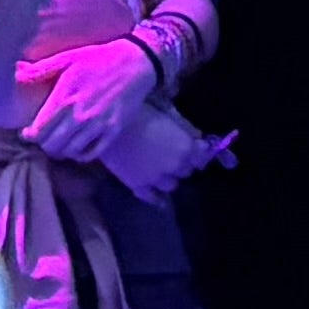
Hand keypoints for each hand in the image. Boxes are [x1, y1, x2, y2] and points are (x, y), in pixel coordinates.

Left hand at [22, 32, 163, 158]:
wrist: (135, 62)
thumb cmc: (98, 59)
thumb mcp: (67, 58)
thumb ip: (39, 69)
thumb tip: (16, 72)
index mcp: (64, 98)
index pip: (39, 131)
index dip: (30, 136)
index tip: (28, 133)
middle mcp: (79, 115)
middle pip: (52, 145)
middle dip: (44, 144)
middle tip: (44, 139)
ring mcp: (98, 125)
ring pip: (70, 152)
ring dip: (62, 151)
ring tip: (60, 144)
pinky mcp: (114, 130)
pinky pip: (92, 153)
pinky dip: (81, 155)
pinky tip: (78, 148)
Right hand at [96, 102, 226, 200]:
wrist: (107, 124)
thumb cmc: (138, 112)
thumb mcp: (168, 115)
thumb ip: (185, 130)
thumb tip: (198, 139)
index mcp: (186, 147)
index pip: (201, 157)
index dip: (196, 153)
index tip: (192, 149)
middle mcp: (175, 166)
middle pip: (186, 171)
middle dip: (180, 164)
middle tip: (169, 156)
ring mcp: (157, 178)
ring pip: (171, 185)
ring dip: (167, 178)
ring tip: (158, 170)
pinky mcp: (138, 186)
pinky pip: (151, 197)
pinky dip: (155, 197)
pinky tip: (156, 196)